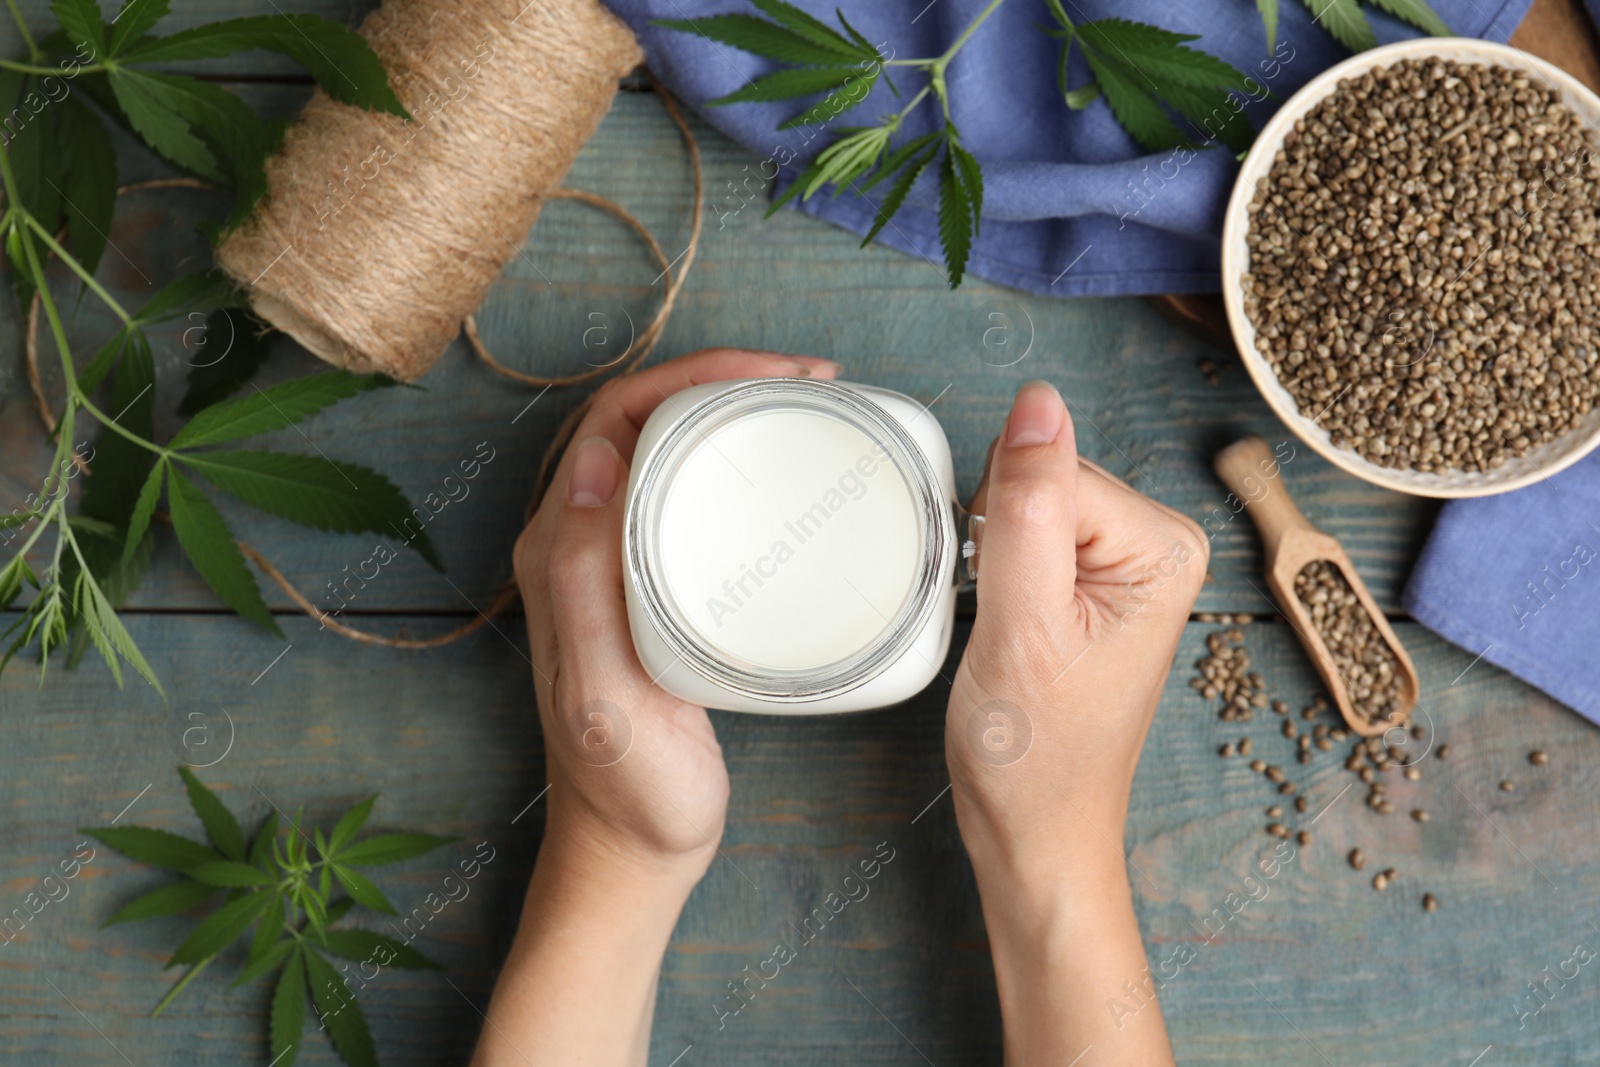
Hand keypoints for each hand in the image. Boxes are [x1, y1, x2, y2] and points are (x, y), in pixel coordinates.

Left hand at [512, 348, 840, 877]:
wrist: (634, 849)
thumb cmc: (625, 789)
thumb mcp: (604, 695)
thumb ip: (583, 585)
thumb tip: (594, 462)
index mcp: (556, 555)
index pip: (614, 421)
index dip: (688, 376)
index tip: (769, 375)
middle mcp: (577, 547)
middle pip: (643, 422)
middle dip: (719, 378)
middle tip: (805, 380)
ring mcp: (615, 567)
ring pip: (665, 453)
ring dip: (728, 411)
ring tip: (804, 405)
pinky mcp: (652, 591)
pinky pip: (685, 498)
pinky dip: (733, 463)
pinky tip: (780, 474)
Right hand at [948, 379, 1207, 868]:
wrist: (1035, 829)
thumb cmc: (1036, 755)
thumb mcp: (1022, 625)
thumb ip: (1026, 508)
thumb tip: (1036, 402)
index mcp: (1164, 546)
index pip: (1052, 469)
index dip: (1000, 527)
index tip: (1008, 601)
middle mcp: (1158, 544)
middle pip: (1041, 476)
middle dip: (998, 539)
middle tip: (1009, 623)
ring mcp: (1127, 562)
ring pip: (1024, 500)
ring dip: (995, 556)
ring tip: (1013, 632)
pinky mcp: (1095, 580)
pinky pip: (1025, 529)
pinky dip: (997, 568)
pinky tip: (1012, 622)